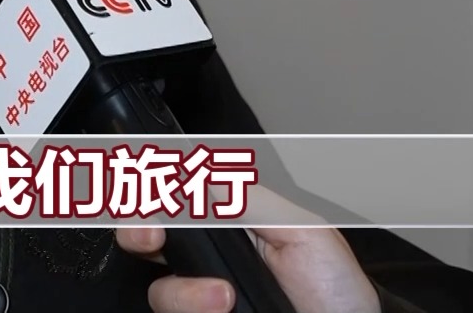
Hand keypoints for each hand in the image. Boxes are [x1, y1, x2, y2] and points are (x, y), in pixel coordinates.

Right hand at [116, 187, 380, 312]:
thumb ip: (248, 200)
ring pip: (158, 289)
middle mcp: (208, 264)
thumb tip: (197, 174)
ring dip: (185, 292)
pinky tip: (222, 312)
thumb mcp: (301, 230)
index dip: (150, 190)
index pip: (175, 200)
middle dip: (135, 230)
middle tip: (150, 236)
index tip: (148, 191)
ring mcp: (201, 300)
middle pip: (145, 240)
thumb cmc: (337, 292)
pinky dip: (190, 312)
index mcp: (231, 226)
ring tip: (226, 298)